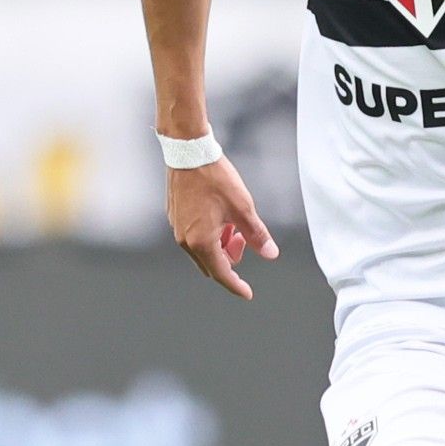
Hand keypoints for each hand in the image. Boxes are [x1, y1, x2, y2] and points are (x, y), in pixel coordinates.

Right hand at [167, 154, 278, 300]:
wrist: (188, 152)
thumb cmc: (215, 178)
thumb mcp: (243, 208)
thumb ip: (256, 235)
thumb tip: (270, 254)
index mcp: (202, 241)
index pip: (221, 273)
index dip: (236, 285)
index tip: (247, 293)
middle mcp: (185, 240)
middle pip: (210, 264)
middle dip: (229, 259)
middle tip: (244, 242)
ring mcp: (177, 228)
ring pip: (202, 250)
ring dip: (220, 246)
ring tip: (234, 226)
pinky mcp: (174, 216)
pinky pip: (193, 236)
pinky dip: (209, 235)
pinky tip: (220, 218)